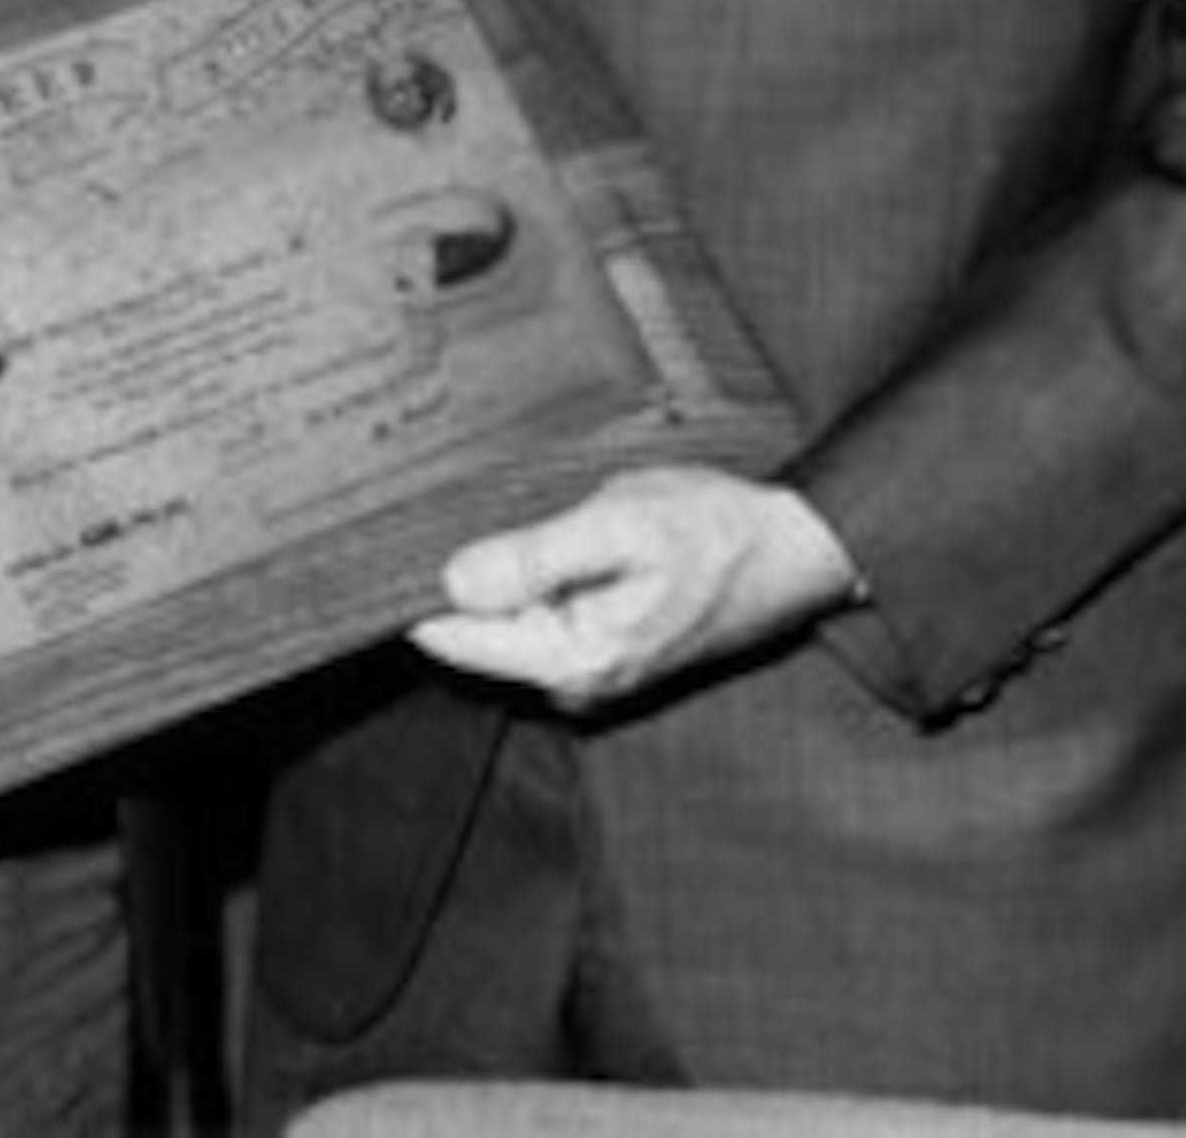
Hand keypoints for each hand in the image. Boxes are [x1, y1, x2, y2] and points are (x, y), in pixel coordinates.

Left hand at [411, 465, 861, 711]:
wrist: (793, 549)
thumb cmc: (717, 533)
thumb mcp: (624, 524)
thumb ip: (538, 557)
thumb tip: (454, 582)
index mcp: (574, 661)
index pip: (456, 638)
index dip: (417, 588)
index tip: (392, 540)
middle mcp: (575, 681)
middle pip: (477, 631)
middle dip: (465, 571)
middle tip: (457, 504)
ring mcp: (590, 669)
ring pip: (509, 619)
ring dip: (504, 569)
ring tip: (517, 511)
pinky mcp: (604, 647)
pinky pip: (541, 614)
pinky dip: (535, 574)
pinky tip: (552, 532)